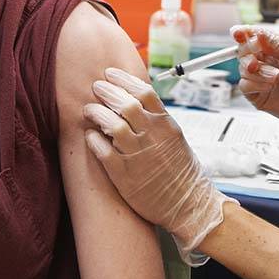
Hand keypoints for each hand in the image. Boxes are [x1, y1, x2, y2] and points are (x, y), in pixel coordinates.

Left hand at [84, 68, 235, 264]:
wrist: (189, 205)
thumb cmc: (182, 172)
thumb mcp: (175, 138)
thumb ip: (156, 120)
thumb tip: (136, 101)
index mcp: (167, 125)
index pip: (144, 92)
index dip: (124, 79)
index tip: (110, 74)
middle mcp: (153, 138)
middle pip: (126, 104)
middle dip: (107, 92)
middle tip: (95, 87)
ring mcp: (139, 156)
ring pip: (113, 126)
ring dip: (97, 114)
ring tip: (89, 110)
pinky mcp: (126, 176)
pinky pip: (105, 153)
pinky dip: (94, 141)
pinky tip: (89, 136)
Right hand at [233, 27, 278, 168]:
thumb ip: (277, 45)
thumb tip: (259, 32)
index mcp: (278, 49)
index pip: (256, 37)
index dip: (244, 34)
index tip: (237, 33)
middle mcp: (269, 62)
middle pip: (244, 52)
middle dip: (247, 54)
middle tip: (256, 60)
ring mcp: (262, 79)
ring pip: (243, 69)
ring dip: (256, 72)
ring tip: (274, 77)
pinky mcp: (259, 96)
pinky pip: (245, 86)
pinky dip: (255, 84)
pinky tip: (269, 86)